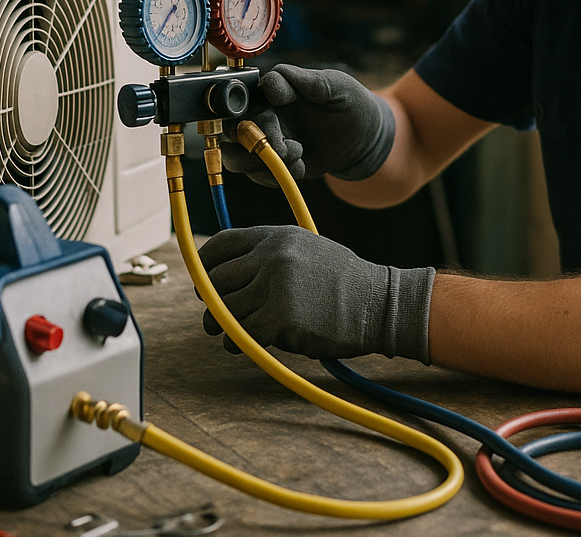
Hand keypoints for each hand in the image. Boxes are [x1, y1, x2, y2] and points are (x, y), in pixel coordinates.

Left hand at [198, 225, 434, 361]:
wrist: (378, 303)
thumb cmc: (344, 282)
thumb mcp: (307, 250)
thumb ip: (271, 255)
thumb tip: (230, 273)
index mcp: (277, 236)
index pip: (222, 244)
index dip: (204, 264)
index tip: (202, 280)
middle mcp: (272, 255)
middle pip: (216, 279)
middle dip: (210, 300)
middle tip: (214, 316)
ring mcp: (276, 284)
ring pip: (224, 309)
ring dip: (222, 326)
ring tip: (230, 333)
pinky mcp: (280, 317)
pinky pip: (241, 333)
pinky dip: (237, 342)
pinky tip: (244, 345)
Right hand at [219, 64, 395, 184]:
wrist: (365, 137)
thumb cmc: (350, 102)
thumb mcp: (335, 85)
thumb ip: (306, 80)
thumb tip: (272, 82)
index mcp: (274, 92)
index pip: (246, 95)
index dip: (258, 102)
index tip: (282, 101)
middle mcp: (265, 115)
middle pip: (232, 129)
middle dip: (254, 141)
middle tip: (284, 148)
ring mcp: (268, 141)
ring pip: (236, 156)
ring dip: (260, 163)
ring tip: (295, 157)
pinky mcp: (276, 164)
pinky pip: (258, 176)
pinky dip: (276, 176)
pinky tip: (301, 168)